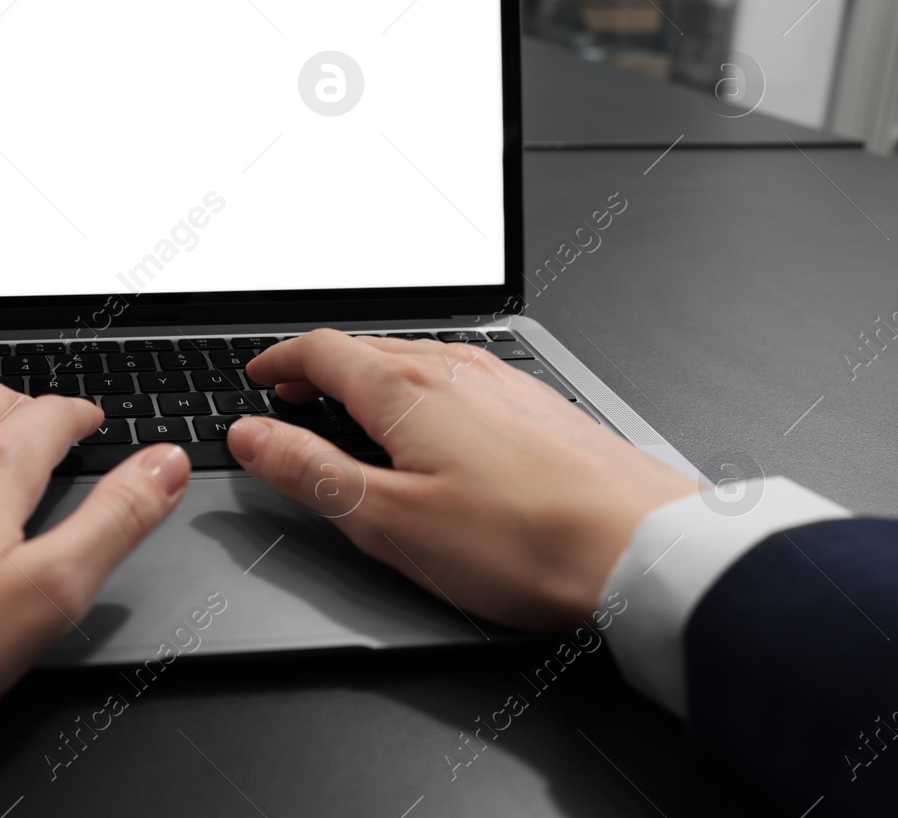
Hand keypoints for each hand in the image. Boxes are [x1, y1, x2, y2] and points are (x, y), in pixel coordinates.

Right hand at [226, 329, 695, 629]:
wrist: (645, 549)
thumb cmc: (525, 543)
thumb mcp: (389, 521)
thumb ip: (311, 473)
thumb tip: (252, 437)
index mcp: (407, 392)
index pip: (321, 351)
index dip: (279, 360)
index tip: (259, 374)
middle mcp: (457, 371)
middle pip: (367, 348)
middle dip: (319, 366)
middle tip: (292, 390)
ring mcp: (504, 382)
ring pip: (417, 358)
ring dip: (371, 374)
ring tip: (352, 404)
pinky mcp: (540, 404)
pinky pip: (462, 375)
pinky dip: (421, 387)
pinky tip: (434, 421)